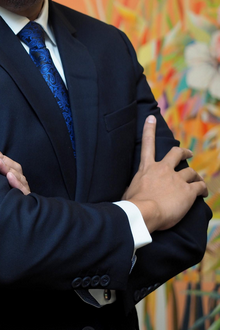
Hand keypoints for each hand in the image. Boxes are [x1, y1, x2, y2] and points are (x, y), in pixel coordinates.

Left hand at [0, 142, 30, 194]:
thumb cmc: (10, 196)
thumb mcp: (3, 181)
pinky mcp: (25, 197)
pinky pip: (21, 189)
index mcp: (15, 174)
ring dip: (5, 166)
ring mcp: (23, 188)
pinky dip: (15, 182)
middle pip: (11, 166)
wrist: (22, 215)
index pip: (7, 161)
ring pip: (16, 175)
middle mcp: (20, 179)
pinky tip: (9, 176)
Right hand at [123, 115, 207, 232]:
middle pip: (176, 153)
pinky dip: (202, 188)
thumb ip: (132, 189)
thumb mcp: (128, 193)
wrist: (144, 213)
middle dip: (183, 152)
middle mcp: (163, 169)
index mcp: (147, 169)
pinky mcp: (187, 191)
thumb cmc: (132, 206)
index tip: (151, 118)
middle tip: (188, 152)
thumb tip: (128, 193)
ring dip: (195, 175)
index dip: (149, 129)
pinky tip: (203, 193)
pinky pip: (199, 186)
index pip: (148, 144)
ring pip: (190, 171)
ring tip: (198, 180)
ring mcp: (176, 179)